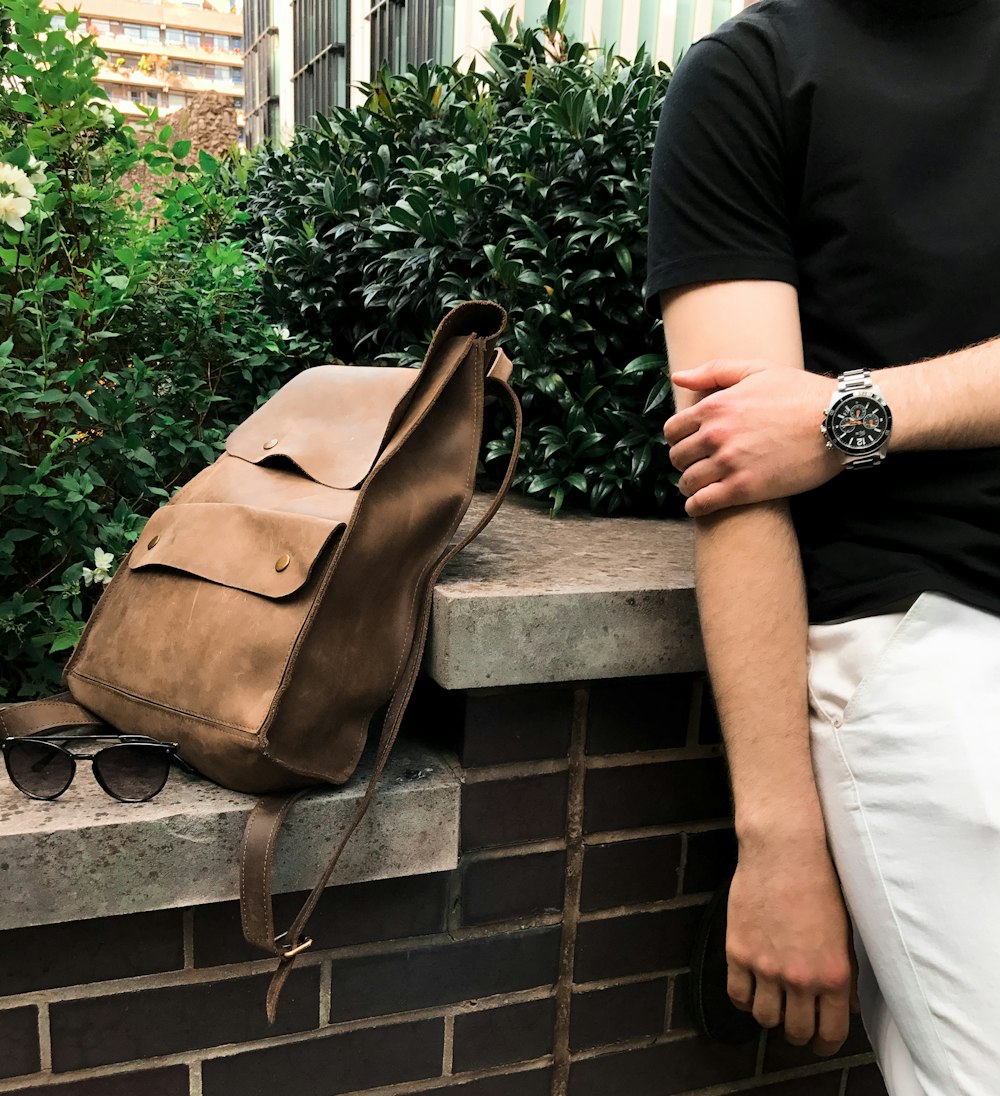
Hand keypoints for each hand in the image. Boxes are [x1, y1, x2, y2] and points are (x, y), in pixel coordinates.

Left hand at [663, 359, 843, 516]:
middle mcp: (716, 435)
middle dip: (684, 462)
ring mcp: (729, 463)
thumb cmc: (800, 393)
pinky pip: (702, 504)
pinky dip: (695, 507)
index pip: (672, 430)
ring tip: (700, 486)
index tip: (690, 445)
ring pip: (687, 482)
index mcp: (715, 406)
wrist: (839, 421)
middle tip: (697, 466)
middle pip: (678, 457)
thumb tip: (678, 377)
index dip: (678, 439)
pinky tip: (701, 505)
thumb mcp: (757, 370)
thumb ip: (714, 372)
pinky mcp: (744, 489)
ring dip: (690, 486)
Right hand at [727, 837, 860, 1055]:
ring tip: (773, 1001)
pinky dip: (744, 998)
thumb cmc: (821, 884)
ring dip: (771, 1015)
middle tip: (797, 1021)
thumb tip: (847, 1007)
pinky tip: (751, 987)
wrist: (784, 851)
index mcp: (833, 975)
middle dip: (798, 1032)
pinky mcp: (738, 951)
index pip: (830, 1033)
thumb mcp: (844, 933)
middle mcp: (800, 978)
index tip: (820, 1041)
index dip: (825, 1044)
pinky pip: (737, 994)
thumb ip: (846, 975)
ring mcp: (765, 967)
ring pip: (765, 1018)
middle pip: (796, 1032)